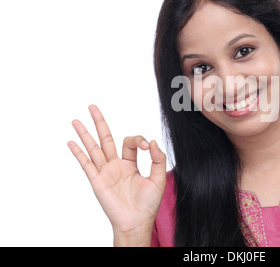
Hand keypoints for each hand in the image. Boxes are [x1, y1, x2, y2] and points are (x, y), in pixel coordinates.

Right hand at [67, 105, 165, 244]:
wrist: (136, 222)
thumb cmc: (148, 204)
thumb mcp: (159, 178)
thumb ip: (158, 159)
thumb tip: (152, 141)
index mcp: (130, 164)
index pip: (130, 142)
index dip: (139, 140)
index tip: (148, 146)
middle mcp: (116, 165)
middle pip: (106, 138)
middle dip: (99, 122)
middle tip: (92, 106)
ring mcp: (105, 172)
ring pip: (93, 148)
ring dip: (84, 134)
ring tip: (76, 120)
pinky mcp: (97, 181)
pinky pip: (86, 164)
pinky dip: (78, 153)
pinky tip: (71, 142)